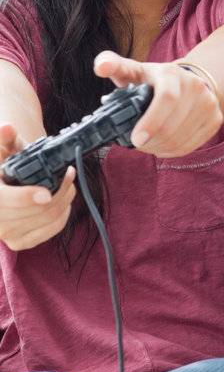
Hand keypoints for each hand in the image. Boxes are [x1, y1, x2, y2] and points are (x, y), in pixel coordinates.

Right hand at [0, 122, 75, 250]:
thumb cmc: (4, 163)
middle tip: (70, 173)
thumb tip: (7, 129)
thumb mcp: (3, 148)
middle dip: (58, 190)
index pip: (4, 201)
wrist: (4, 182)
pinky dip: (64, 214)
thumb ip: (4, 138)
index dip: (25, 198)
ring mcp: (6, 234)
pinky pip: (51, 230)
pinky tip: (64, 200)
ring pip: (47, 219)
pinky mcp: (20, 242)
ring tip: (69, 182)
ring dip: (65, 199)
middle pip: (34, 211)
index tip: (46, 192)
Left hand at [93, 51, 221, 156]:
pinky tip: (161, 146)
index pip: (167, 99)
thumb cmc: (153, 80)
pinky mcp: (215, 119)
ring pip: (181, 138)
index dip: (151, 122)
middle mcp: (196, 87)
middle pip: (172, 124)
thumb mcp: (133, 71)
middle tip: (135, 144)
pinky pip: (192, 145)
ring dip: (159, 147)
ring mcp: (209, 104)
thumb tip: (101, 67)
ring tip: (146, 145)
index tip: (135, 139)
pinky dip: (173, 151)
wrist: (190, 82)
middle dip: (150, 141)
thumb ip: (113, 66)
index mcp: (172, 74)